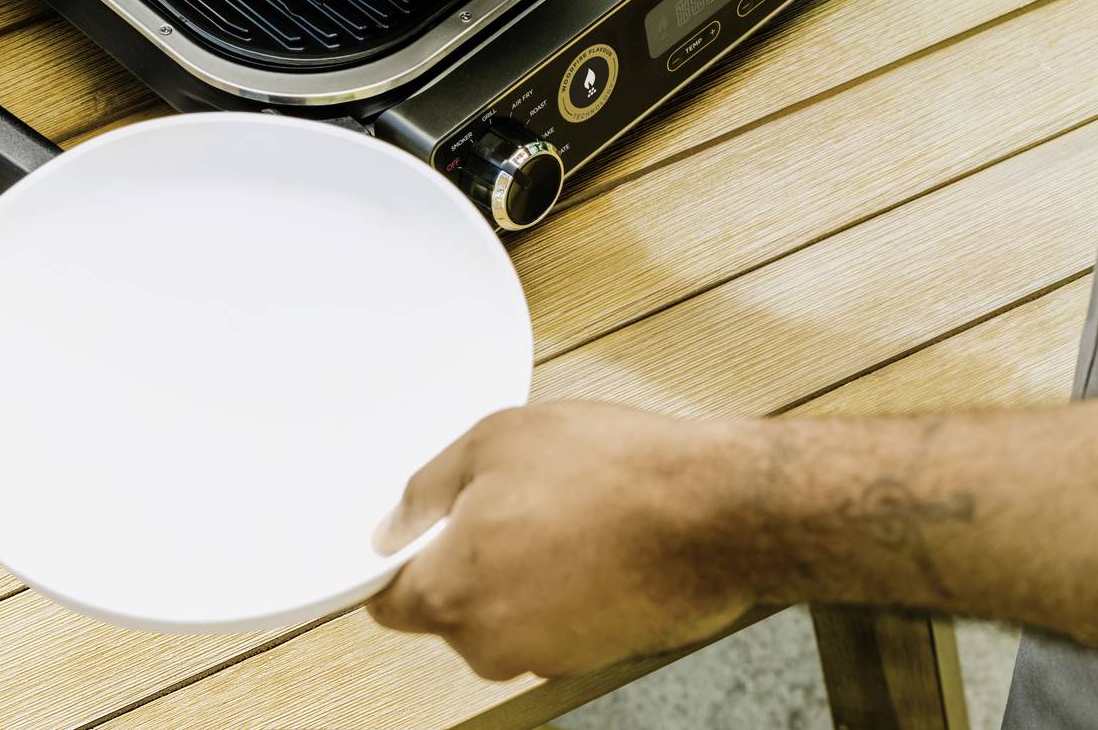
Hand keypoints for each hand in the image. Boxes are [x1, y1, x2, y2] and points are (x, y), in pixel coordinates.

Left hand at [364, 401, 767, 680]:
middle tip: (503, 500)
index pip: (385, 602)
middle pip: (447, 608)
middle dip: (462, 559)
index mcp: (450, 594)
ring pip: (501, 614)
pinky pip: (549, 619)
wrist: (712, 511)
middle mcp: (490, 642)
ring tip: (558, 512)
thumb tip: (394, 524)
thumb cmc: (613, 473)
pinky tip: (587, 537)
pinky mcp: (591, 657)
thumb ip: (426, 490)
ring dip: (515, 570)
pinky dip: (558, 585)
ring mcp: (544, 655)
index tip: (413, 532)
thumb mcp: (495, 440)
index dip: (395, 560)